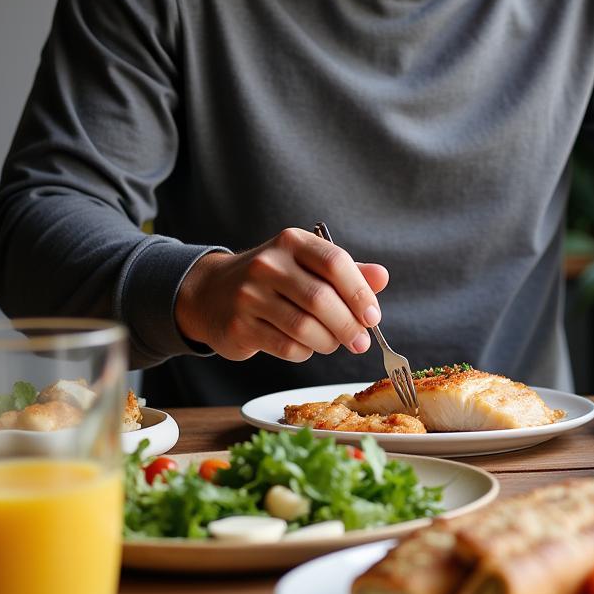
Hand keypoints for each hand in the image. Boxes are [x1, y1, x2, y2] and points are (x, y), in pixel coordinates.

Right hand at [174, 228, 388, 362]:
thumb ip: (347, 271)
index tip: (373, 316)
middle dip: (349, 326)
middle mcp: (268, 264)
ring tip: (334, 343)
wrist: (211, 293)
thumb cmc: (273, 280)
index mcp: (291, 242)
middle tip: (361, 342)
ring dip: (329, 342)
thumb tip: (382, 277)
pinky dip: (305, 351)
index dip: (360, 292)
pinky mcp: (240, 326)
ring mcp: (250, 295)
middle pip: (321, 299)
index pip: (334, 262)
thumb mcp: (307, 264)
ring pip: (305, 327)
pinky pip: (287, 347)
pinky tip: (306, 345)